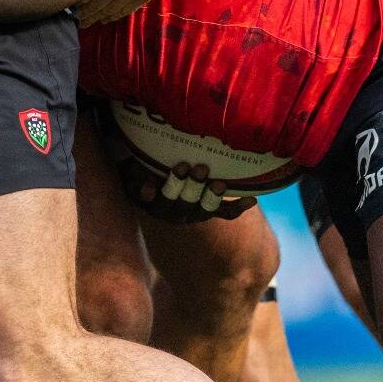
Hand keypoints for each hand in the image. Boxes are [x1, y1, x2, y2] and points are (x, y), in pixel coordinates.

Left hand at [77, 0, 183, 25]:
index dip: (81, 3)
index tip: (72, 6)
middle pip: (100, 6)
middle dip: (88, 14)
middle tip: (78, 19)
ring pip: (113, 10)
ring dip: (100, 17)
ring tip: (89, 21)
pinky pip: (128, 10)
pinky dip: (116, 15)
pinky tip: (107, 18)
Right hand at [111, 151, 254, 223]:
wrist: (148, 180)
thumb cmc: (137, 171)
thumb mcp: (130, 174)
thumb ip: (135, 180)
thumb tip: (148, 190)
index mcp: (156, 205)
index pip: (165, 197)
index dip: (174, 184)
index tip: (181, 167)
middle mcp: (176, 214)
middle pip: (187, 202)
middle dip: (195, 185)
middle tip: (201, 168)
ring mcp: (194, 213)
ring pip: (206, 209)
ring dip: (213, 196)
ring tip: (220, 183)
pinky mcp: (208, 210)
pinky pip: (225, 213)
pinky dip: (238, 207)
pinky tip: (252, 200)